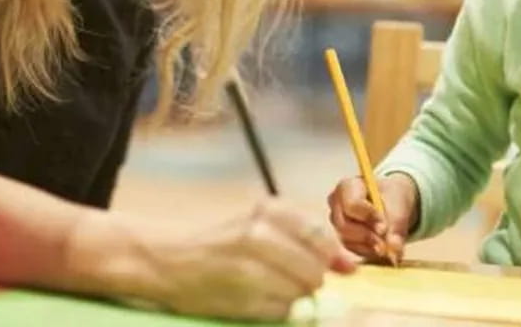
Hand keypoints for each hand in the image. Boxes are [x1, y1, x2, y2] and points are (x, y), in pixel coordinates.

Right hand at [144, 198, 356, 321]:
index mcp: (268, 210)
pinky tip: (256, 297)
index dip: (333, 257)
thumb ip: (305, 240)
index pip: (320, 237)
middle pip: (315, 270)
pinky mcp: (244, 296)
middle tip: (287, 276)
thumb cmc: (222, 243)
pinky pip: (282, 311)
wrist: (171, 262)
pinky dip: (276, 309)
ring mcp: (251, 266)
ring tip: (267, 285)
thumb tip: (349, 265)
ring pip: (301, 292)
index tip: (339, 268)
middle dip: (311, 280)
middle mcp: (260, 233)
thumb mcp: (261, 224)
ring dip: (293, 296)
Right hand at [327, 173, 418, 263]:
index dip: (367, 217)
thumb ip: (396, 225)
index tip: (383, 227)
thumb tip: (394, 248)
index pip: (351, 204)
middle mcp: (336, 204)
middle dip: (366, 236)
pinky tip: (380, 248)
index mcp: (347, 186)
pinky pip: (352, 248)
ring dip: (368, 246)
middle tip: (385, 242)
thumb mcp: (398, 205)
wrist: (392, 202)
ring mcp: (337, 221)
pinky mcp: (343, 237)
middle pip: (344, 225)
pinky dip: (368, 251)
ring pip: (347, 239)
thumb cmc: (391, 197)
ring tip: (385, 246)